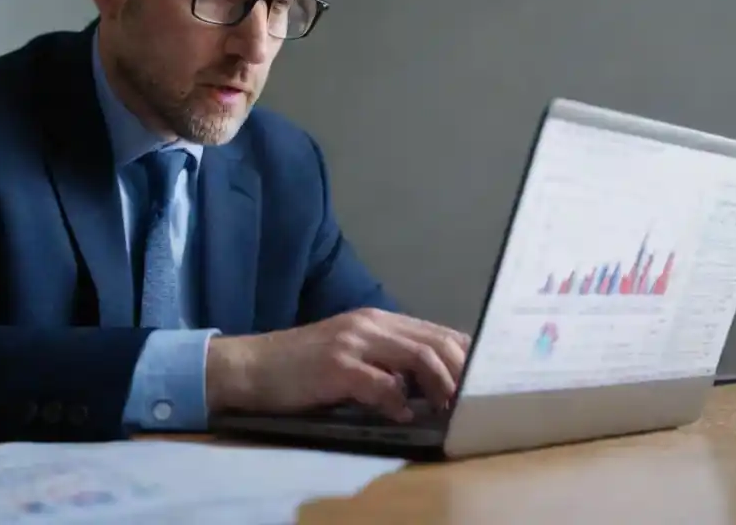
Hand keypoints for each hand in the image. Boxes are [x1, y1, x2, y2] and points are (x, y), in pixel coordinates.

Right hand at [205, 308, 471, 421]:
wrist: (252, 367)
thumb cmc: (302, 367)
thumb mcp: (352, 356)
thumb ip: (388, 362)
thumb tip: (431, 385)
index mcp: (379, 320)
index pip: (438, 333)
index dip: (467, 357)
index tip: (484, 383)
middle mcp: (371, 324)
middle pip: (436, 343)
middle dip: (463, 374)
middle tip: (473, 403)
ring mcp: (354, 342)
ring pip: (418, 357)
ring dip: (441, 387)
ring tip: (447, 411)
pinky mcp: (336, 365)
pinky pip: (380, 383)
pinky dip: (398, 401)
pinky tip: (400, 415)